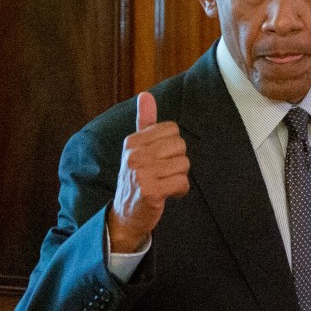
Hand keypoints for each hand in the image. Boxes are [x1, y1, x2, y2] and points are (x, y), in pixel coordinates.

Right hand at [107, 92, 189, 252]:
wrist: (126, 215)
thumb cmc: (137, 178)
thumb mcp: (137, 148)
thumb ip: (143, 121)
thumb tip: (146, 94)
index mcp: (132, 141)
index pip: (172, 129)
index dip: (172, 145)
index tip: (160, 158)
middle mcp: (134, 155)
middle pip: (180, 146)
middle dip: (178, 161)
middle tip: (164, 173)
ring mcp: (141, 173)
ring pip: (184, 164)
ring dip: (179, 177)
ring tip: (165, 184)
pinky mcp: (150, 191)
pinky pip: (182, 182)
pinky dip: (180, 190)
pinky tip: (169, 194)